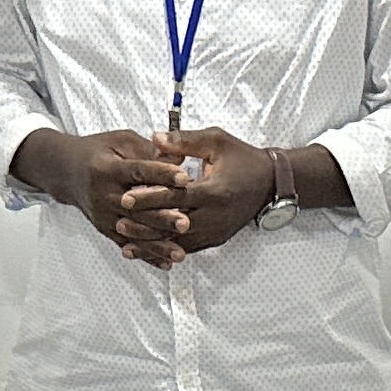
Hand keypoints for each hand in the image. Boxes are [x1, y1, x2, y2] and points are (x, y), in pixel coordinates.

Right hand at [62, 129, 195, 264]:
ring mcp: (103, 215)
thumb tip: (181, 156)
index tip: (184, 178)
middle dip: (162, 217)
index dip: (161, 174)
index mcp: (108, 169)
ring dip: (157, 244)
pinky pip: (128, 244)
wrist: (67, 172)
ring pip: (133, 232)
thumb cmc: (99, 153)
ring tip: (180, 253)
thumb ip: (149, 150)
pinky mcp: (105, 229)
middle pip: (136, 209)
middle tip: (185, 223)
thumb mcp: (121, 142)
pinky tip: (166, 263)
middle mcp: (103, 195)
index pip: (138, 171)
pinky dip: (147, 255)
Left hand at [116, 127, 275, 259]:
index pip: (177, 197)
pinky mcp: (217, 239)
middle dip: (145, 226)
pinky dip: (167, 250)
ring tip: (126, 245)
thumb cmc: (243, 158)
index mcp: (215, 190)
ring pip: (179, 243)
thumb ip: (184, 141)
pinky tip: (148, 252)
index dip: (150, 197)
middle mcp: (216, 216)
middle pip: (174, 226)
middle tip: (119, 223)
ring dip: (153, 245)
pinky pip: (188, 248)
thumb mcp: (216, 141)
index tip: (126, 197)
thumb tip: (154, 138)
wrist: (271, 183)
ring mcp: (217, 231)